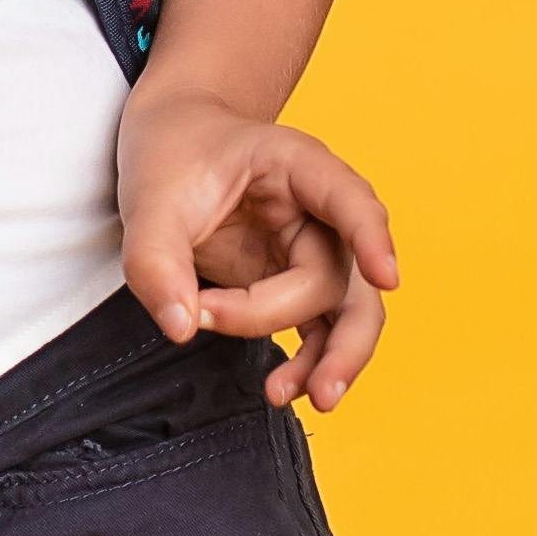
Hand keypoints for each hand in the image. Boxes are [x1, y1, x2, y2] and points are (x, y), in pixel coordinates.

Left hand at [117, 79, 399, 413]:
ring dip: (323, 358)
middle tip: (323, 389)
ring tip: (282, 394)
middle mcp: (317, 212)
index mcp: (298, 167)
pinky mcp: (290, 283)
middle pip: (346, 277)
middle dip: (341, 337)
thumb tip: (180, 327)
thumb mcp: (151, 197)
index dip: (371, 237)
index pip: (350, 200)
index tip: (385, 277)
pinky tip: (281, 387)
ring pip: (341, 313)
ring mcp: (307, 252)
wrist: (172, 140)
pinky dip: (303, 361)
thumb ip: (156, 260)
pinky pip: (313, 329)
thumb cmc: (174, 152)